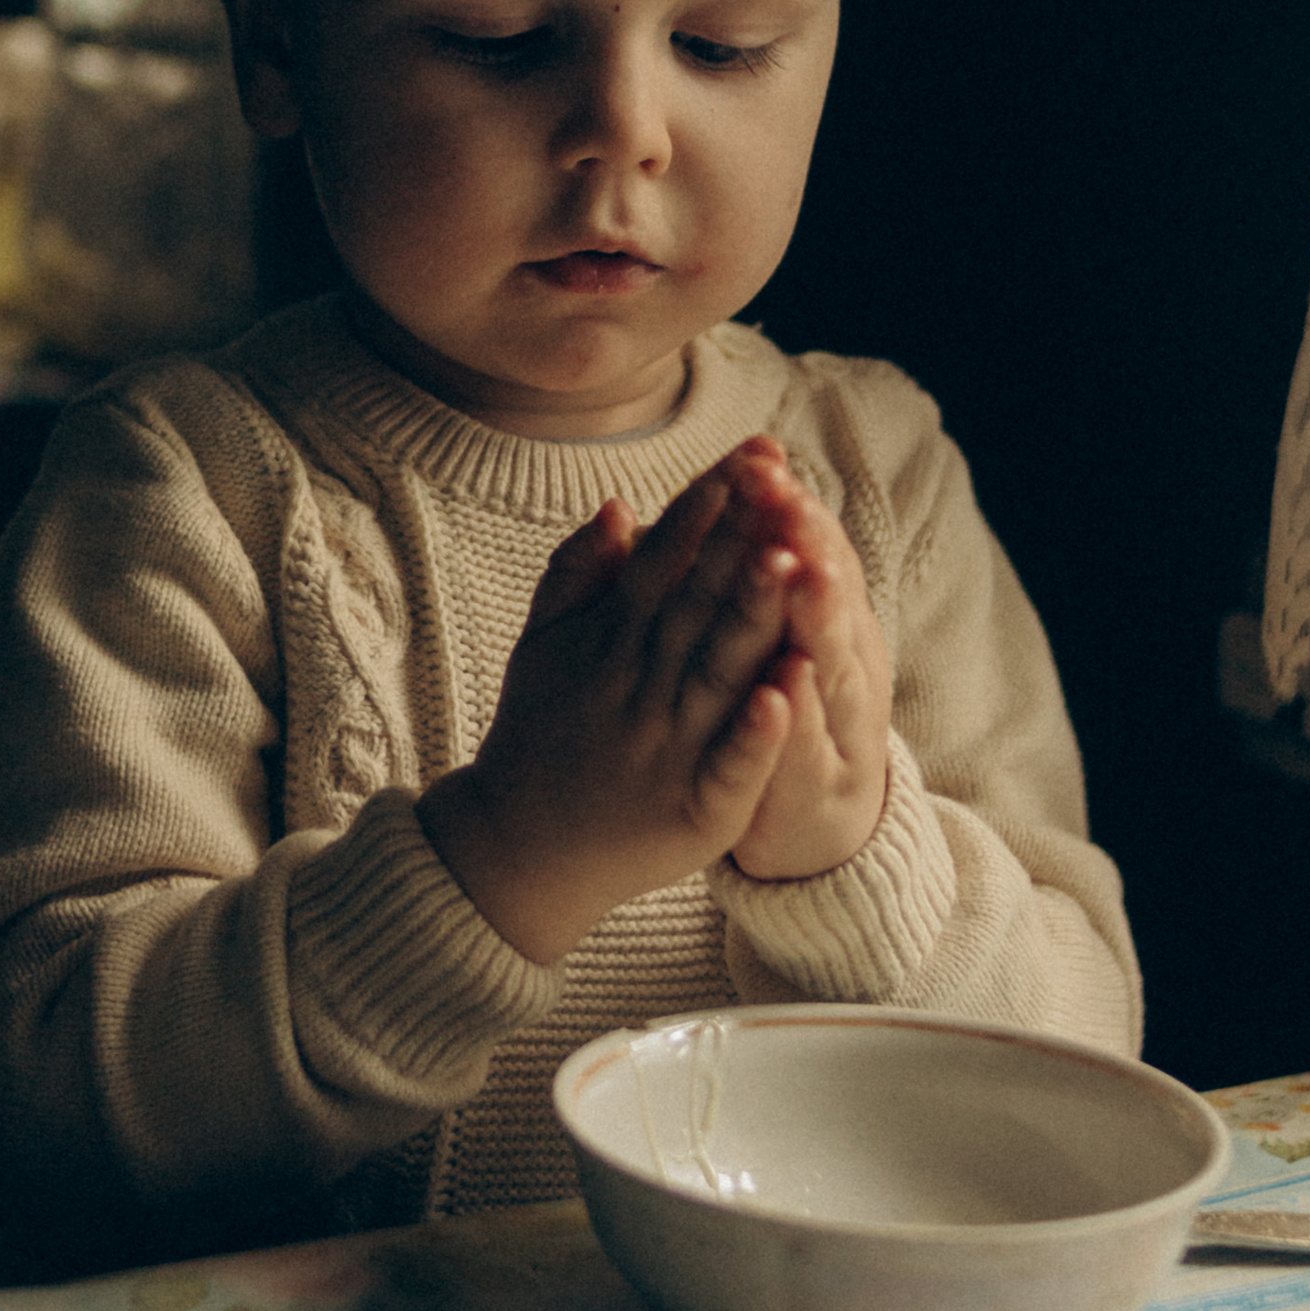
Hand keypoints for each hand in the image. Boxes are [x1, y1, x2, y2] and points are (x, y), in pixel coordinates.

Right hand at [419, 450, 802, 964]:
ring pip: (720, 672)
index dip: (704, 508)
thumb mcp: (541, 646)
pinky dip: (757, 733)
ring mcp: (670, 747)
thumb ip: (577, 573)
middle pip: (698, 602)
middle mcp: (640, 686)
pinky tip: (786, 692)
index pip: (662, 560)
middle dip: (741, 541)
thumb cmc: (537, 736)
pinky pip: (731, 767)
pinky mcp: (696, 809)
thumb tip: (620, 505)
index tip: (747, 458)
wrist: (518, 852)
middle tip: (784, 484)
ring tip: (791, 563)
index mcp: (610, 641)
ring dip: (754, 618)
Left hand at [719, 439, 891, 882]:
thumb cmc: (765, 716)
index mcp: (817, 615)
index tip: (761, 454)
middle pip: (822, 592)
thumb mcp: (751, 637)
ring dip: (817, 615)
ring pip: (827, 660)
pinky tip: (789, 682)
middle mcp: (839, 658)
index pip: (801, 547)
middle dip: (805, 542)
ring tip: (807, 569)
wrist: (813, 828)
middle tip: (788, 494)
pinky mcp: (819, 783)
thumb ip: (737, 569)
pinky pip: (806, 748)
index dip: (782, 503)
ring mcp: (836, 721)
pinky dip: (797, 716)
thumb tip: (716, 491)